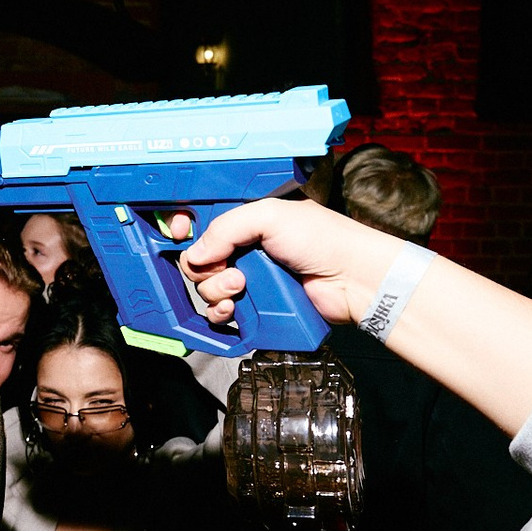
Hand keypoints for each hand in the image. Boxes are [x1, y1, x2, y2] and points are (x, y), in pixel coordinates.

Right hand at [171, 197, 401, 325]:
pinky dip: (220, 313)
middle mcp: (244, 250)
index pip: (203, 222)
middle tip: (229, 266)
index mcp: (247, 221)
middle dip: (205, 266)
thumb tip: (195, 252)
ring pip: (207, 289)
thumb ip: (227, 227)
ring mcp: (250, 280)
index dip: (184, 228)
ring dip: (215, 290)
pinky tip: (233, 308)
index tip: (179, 232)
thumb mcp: (270, 215)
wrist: (352, 279)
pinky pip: (222, 315)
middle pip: (199, 260)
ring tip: (240, 286)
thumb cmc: (323, 239)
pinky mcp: (256, 308)